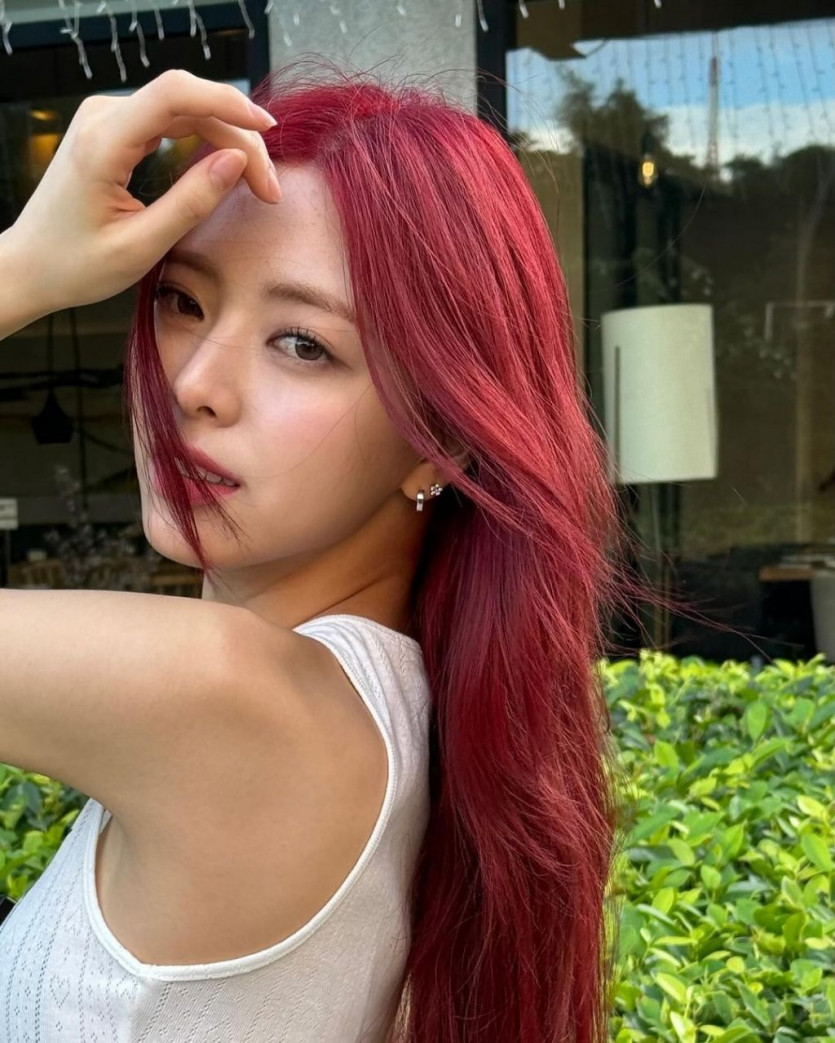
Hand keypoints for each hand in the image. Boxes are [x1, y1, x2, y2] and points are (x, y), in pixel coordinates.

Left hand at [1, 68, 279, 323]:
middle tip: (269, 188)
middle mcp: (102, 117)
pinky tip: (228, 165)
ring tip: (257, 182)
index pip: (175, 95)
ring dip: (227, 137)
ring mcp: (107, 119)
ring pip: (184, 109)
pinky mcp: (115, 130)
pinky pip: (170, 120)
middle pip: (188, 101)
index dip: (228, 104)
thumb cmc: (75, 265)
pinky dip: (207, 139)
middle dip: (238, 135)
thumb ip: (190, 204)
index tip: (268, 130)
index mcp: (103, 142)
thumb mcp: (140, 247)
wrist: (30, 266)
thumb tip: (235, 162)